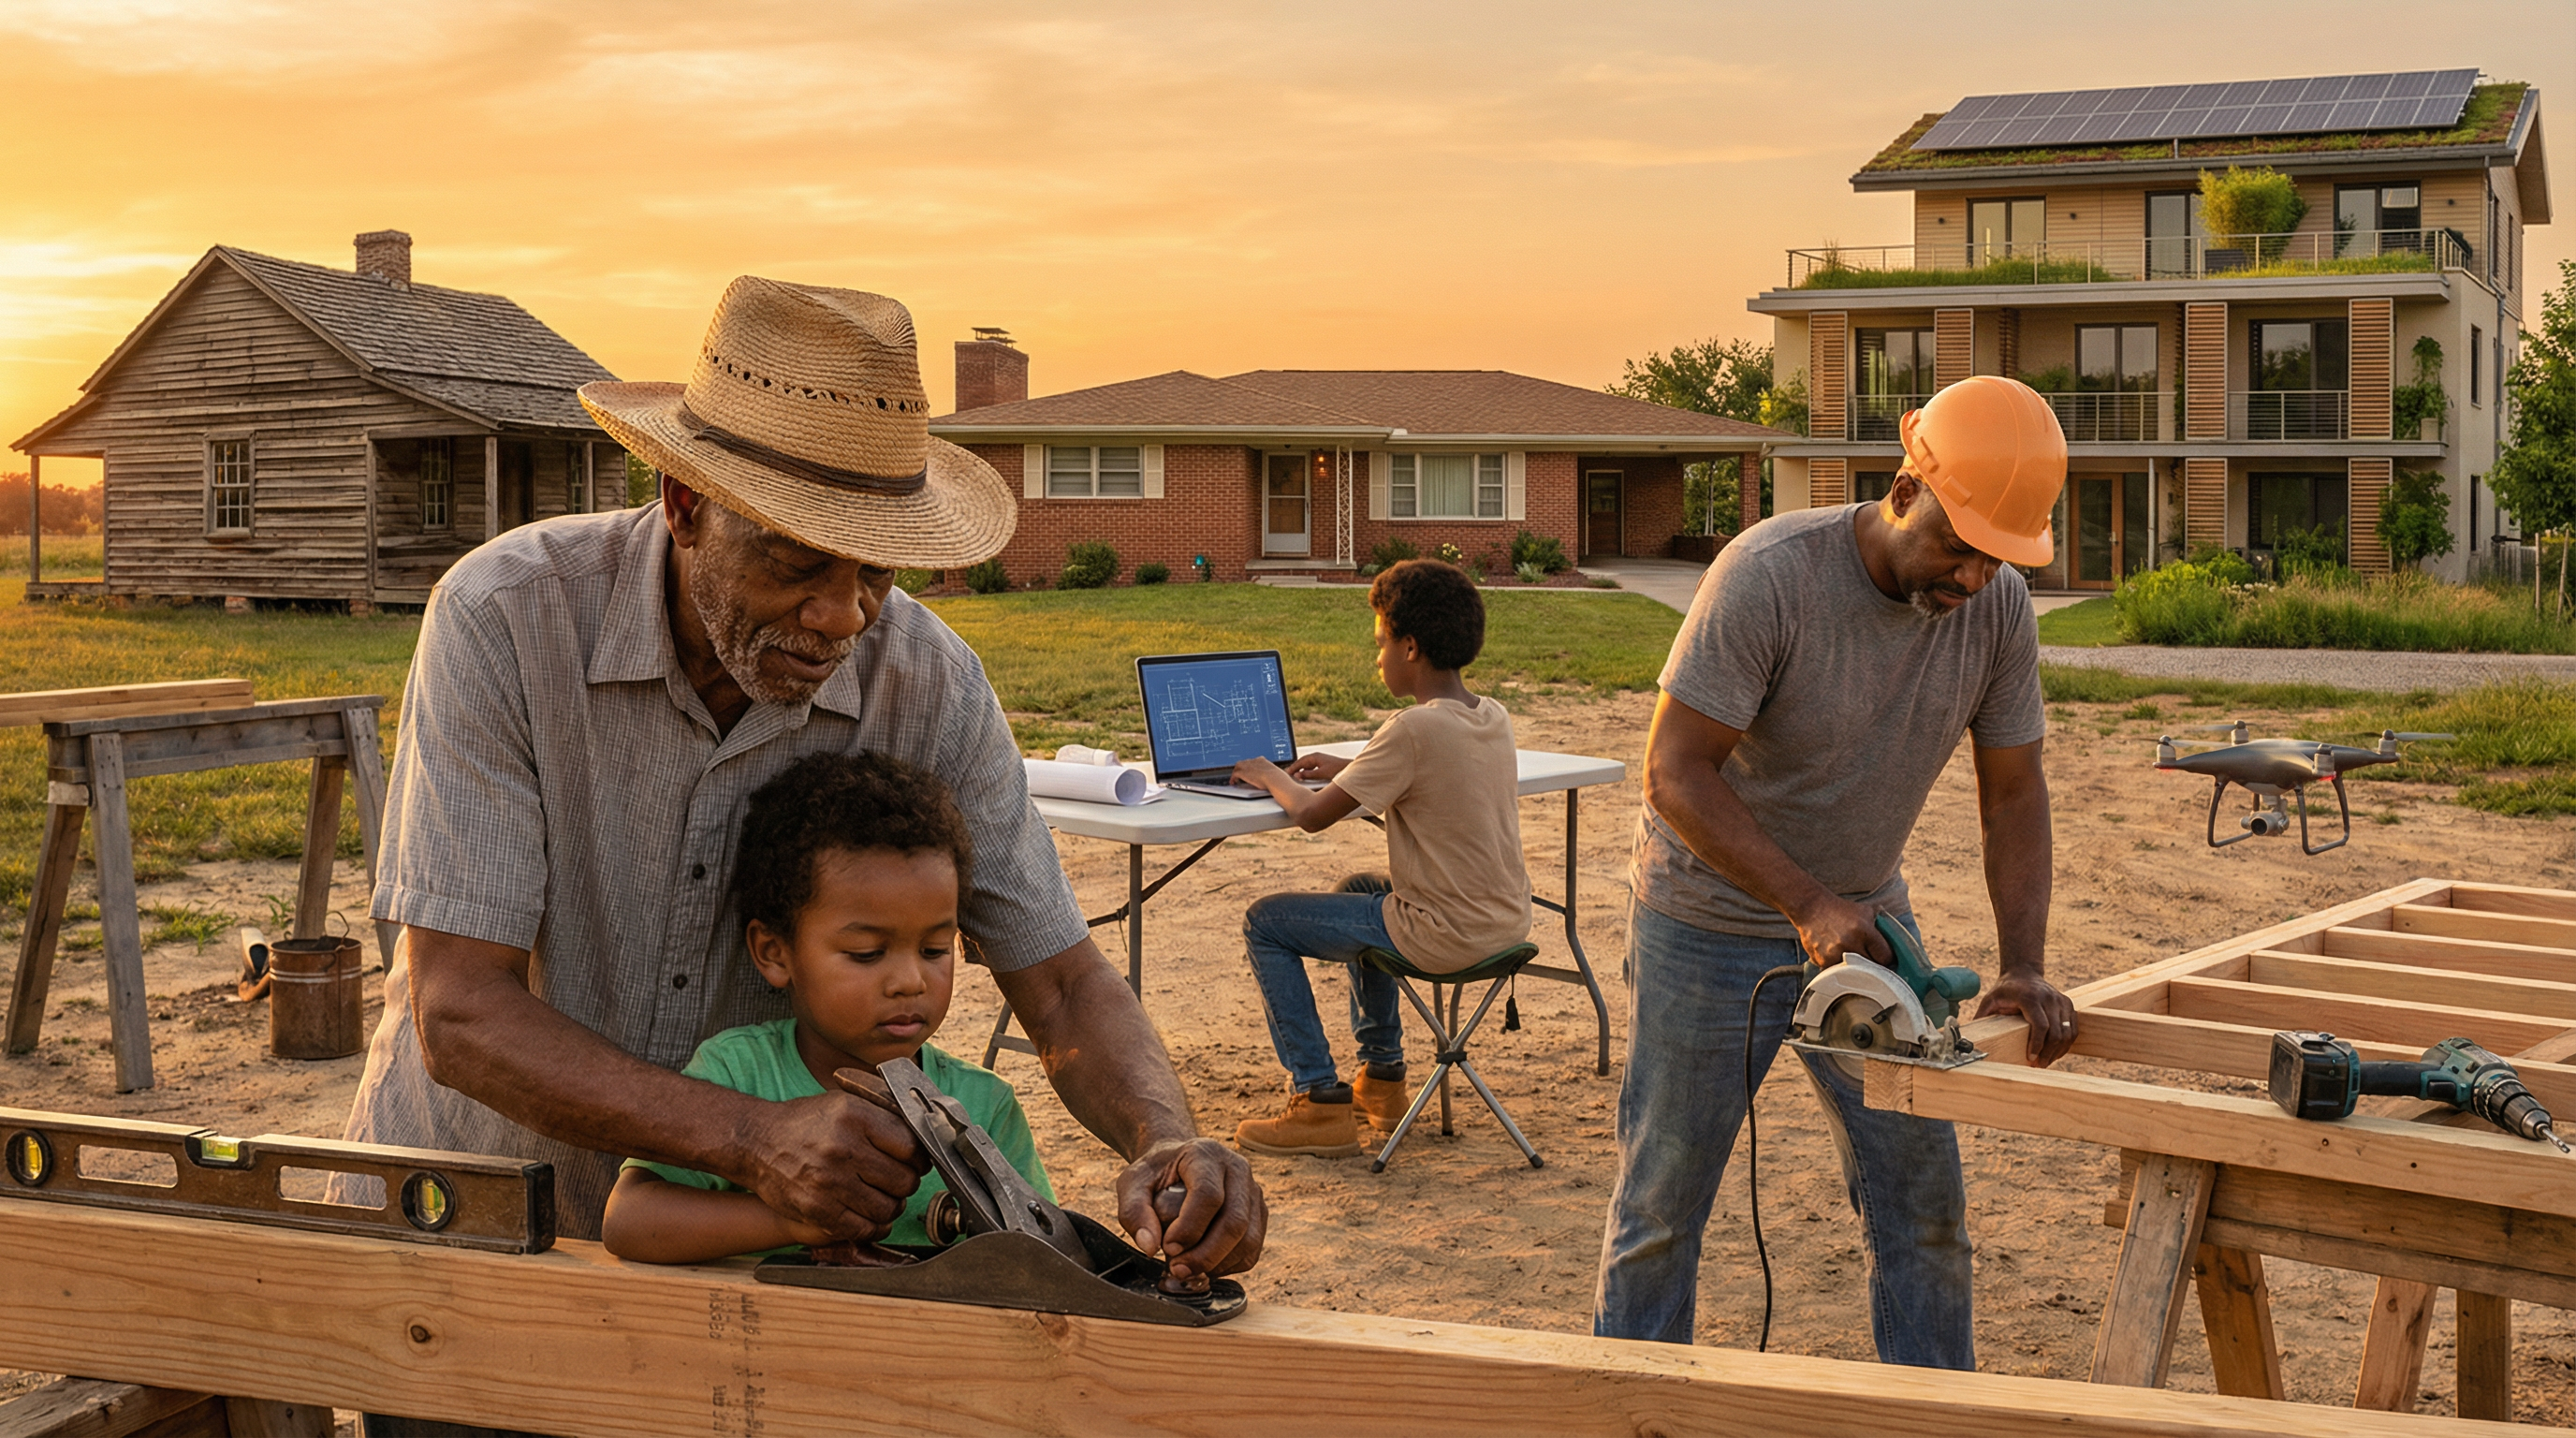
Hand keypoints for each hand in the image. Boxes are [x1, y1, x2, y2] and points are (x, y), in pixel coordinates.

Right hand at [737, 1090, 928, 1242]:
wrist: (756, 1141)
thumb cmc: (805, 1122)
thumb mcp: (844, 1102)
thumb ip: (883, 1115)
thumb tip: (924, 1133)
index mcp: (854, 1116)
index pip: (910, 1146)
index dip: (919, 1158)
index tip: (916, 1162)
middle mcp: (842, 1148)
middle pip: (903, 1180)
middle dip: (906, 1183)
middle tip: (898, 1181)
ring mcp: (829, 1181)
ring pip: (887, 1208)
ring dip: (892, 1207)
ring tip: (884, 1198)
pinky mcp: (816, 1208)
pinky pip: (862, 1228)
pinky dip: (875, 1228)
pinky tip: (872, 1218)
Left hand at [1115, 1137, 1265, 1280]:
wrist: (1177, 1163)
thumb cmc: (1155, 1174)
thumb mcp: (1132, 1183)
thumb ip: (1133, 1212)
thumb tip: (1150, 1247)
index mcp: (1206, 1155)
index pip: (1209, 1195)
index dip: (1190, 1229)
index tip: (1167, 1248)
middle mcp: (1237, 1169)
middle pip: (1235, 1221)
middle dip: (1206, 1255)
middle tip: (1177, 1269)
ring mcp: (1253, 1191)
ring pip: (1249, 1239)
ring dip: (1217, 1264)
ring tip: (1188, 1269)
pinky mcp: (1259, 1213)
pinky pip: (1252, 1250)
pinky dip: (1229, 1266)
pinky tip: (1204, 1266)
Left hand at [1230, 756, 1286, 790]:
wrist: (1274, 779)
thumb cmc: (1278, 779)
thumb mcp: (1277, 774)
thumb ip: (1274, 775)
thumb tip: (1279, 779)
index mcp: (1262, 760)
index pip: (1253, 761)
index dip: (1250, 766)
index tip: (1250, 771)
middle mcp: (1254, 761)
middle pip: (1244, 762)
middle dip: (1241, 768)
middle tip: (1240, 775)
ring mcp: (1248, 766)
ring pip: (1238, 766)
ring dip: (1236, 772)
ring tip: (1235, 779)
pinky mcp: (1243, 772)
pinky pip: (1235, 774)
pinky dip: (1233, 778)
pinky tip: (1233, 782)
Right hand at [1284, 751, 1348, 782]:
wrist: (1350, 768)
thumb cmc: (1338, 769)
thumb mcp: (1322, 773)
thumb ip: (1309, 775)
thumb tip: (1298, 775)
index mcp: (1315, 757)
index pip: (1300, 762)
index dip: (1293, 767)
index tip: (1287, 773)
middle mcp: (1317, 757)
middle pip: (1303, 763)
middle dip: (1295, 768)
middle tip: (1288, 775)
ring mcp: (1321, 761)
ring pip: (1307, 765)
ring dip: (1301, 770)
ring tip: (1295, 776)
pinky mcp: (1324, 765)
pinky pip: (1312, 767)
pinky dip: (1307, 771)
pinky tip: (1306, 776)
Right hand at [1789, 894, 1889, 969]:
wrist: (1811, 907)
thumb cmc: (1842, 910)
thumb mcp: (1866, 911)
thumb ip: (1883, 924)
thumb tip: (1901, 941)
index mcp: (1865, 930)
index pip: (1885, 957)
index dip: (1886, 958)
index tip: (1885, 958)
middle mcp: (1850, 943)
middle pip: (1872, 968)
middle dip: (1873, 965)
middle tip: (1871, 960)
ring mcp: (1835, 954)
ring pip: (1855, 973)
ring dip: (1856, 969)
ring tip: (1853, 958)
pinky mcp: (1823, 960)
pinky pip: (1838, 972)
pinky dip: (1840, 968)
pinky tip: (1836, 955)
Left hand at [1977, 969, 2077, 1066]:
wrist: (2023, 973)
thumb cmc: (2005, 989)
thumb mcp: (1990, 1000)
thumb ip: (1982, 1017)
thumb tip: (1968, 1039)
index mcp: (2030, 997)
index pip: (2040, 1025)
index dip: (2037, 1045)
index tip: (2031, 1059)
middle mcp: (2049, 997)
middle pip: (2056, 1032)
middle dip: (2048, 1053)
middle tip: (2038, 1066)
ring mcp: (2061, 1000)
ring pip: (2067, 1032)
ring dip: (2058, 1051)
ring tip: (2045, 1063)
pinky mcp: (2068, 1004)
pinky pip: (2073, 1028)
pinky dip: (2066, 1044)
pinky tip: (2056, 1053)